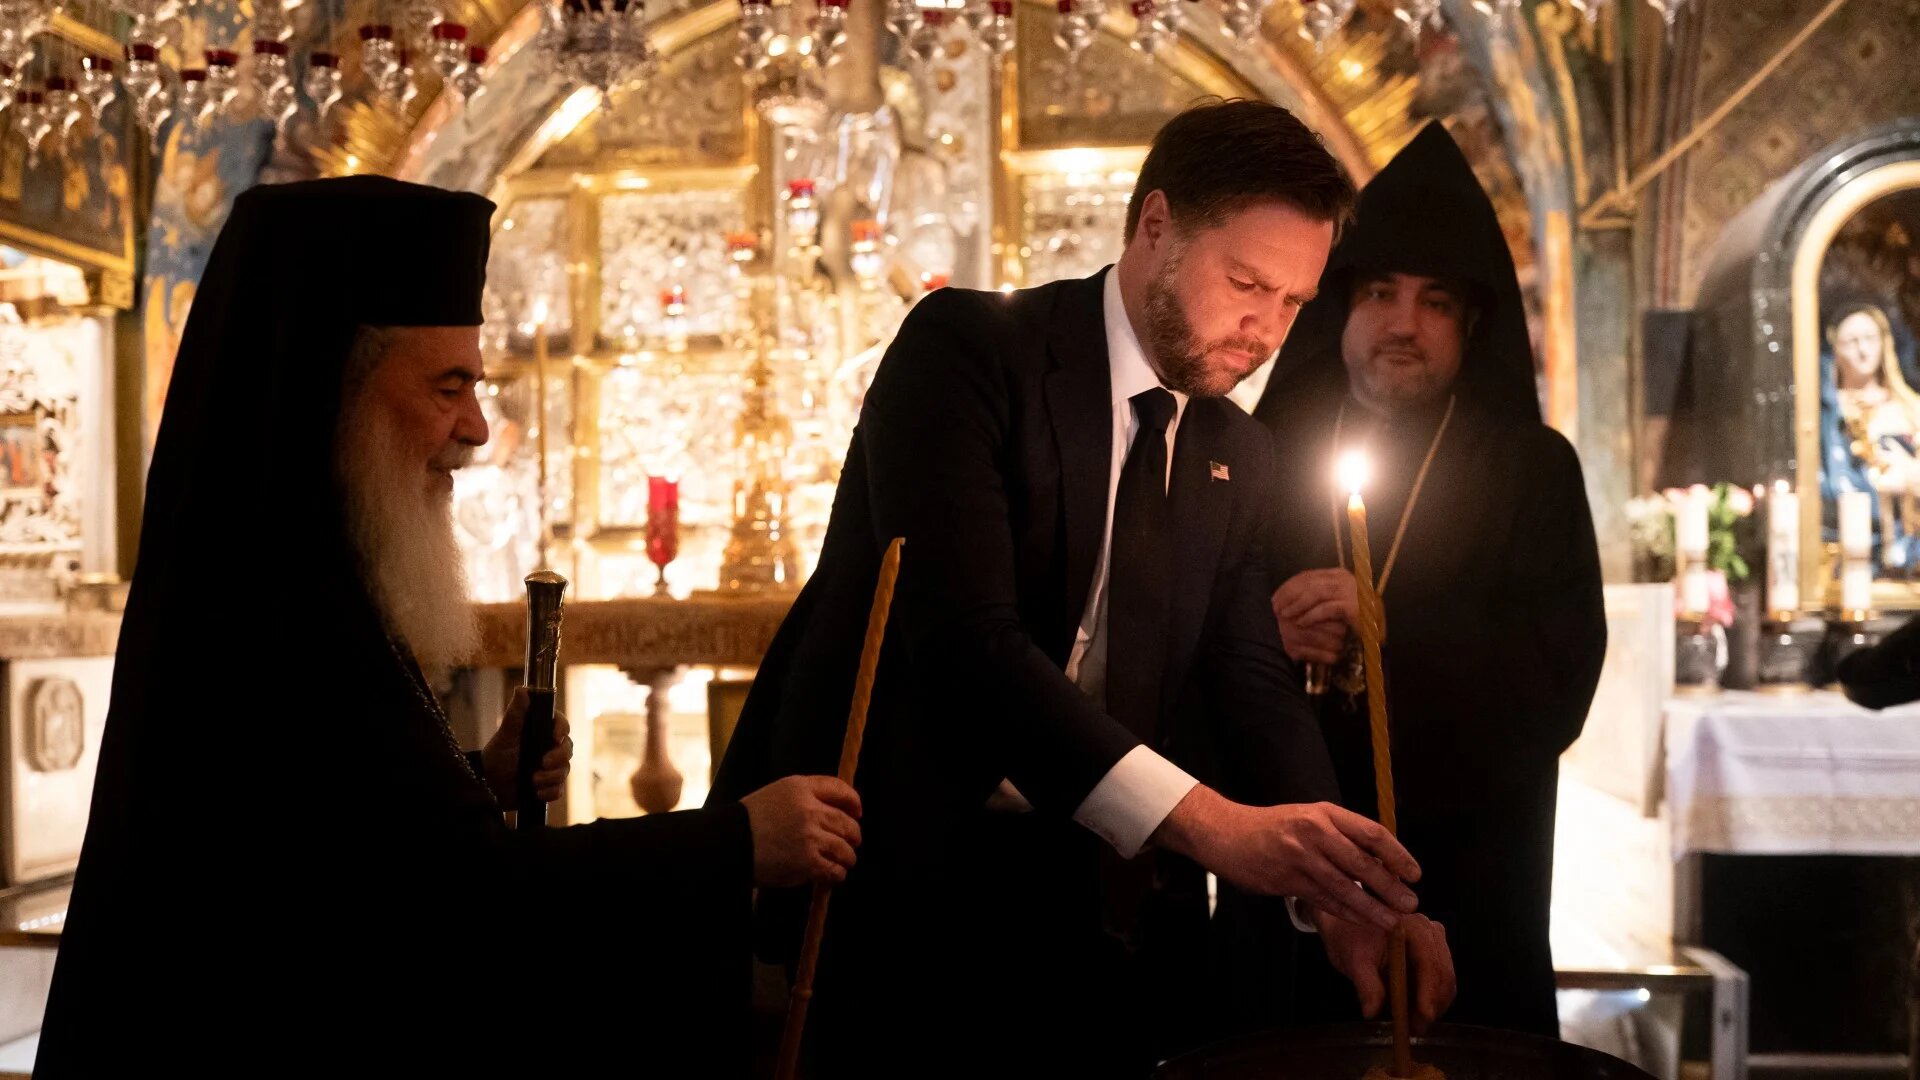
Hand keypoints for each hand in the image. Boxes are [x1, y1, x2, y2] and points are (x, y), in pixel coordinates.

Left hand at [482, 687, 570, 810]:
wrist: (489, 786)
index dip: (562, 729)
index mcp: (540, 732)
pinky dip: (549, 791)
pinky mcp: (548, 786)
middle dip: (558, 757)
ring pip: (565, 770)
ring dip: (550, 777)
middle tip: (542, 763)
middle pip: (568, 748)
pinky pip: (559, 789)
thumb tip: (522, 689)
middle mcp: (548, 748)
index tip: (554, 737)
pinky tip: (535, 792)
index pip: (561, 725)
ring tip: (532, 780)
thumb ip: (516, 714)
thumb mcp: (506, 735)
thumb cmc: (496, 756)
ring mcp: (550, 768)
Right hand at [740, 775, 863, 887]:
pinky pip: (835, 870)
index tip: (856, 812)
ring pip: (845, 849)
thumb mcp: (775, 794)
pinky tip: (831, 875)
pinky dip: (837, 874)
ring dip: (847, 857)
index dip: (853, 802)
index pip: (839, 789)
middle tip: (851, 844)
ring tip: (842, 862)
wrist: (728, 843)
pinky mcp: (807, 861)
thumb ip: (803, 797)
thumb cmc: (748, 821)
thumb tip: (832, 812)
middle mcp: (809, 809)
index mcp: (800, 787)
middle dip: (853, 835)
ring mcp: (810, 836)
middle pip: (847, 822)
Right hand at [1152, 786, 1418, 929]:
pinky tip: (1360, 920)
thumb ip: (1338, 835)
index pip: (1371, 833)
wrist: (1224, 832)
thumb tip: (1378, 861)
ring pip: (1345, 886)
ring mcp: (1299, 856)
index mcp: (1324, 813)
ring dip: (1371, 907)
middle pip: (1363, 862)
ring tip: (1391, 921)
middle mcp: (1314, 831)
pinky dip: (1344, 912)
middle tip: (1410, 903)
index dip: (1398, 854)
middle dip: (1390, 886)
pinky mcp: (1285, 879)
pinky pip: (1322, 899)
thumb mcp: (1306, 818)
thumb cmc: (1269, 827)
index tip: (1415, 873)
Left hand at [1271, 569, 1365, 664]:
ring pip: (1315, 593)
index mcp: (1336, 574)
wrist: (1376, 630)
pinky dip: (1311, 616)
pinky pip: (1326, 609)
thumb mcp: (1330, 601)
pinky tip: (1301, 623)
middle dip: (1288, 595)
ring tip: (1284, 615)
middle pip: (1308, 582)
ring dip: (1296, 604)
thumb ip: (1315, 595)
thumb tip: (1289, 595)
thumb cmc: (1350, 617)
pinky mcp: (1353, 606)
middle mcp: (1343, 578)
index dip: (1288, 586)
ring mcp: (1349, 590)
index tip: (1274, 598)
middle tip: (1275, 608)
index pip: (1307, 575)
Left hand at [1313, 906, 1455, 1033]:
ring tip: (1412, 1025)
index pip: (1428, 960)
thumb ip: (1366, 985)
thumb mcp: (1354, 961)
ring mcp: (1435, 945)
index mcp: (1411, 925)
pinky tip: (1415, 1016)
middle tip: (1415, 1028)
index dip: (1429, 990)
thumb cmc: (1351, 939)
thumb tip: (1371, 1011)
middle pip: (1442, 974)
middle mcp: (1430, 932)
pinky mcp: (1435, 959)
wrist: (1350, 931)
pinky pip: (1440, 985)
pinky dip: (1430, 1003)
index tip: (1424, 1014)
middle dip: (1432, 1005)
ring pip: (1445, 983)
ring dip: (1432, 1007)